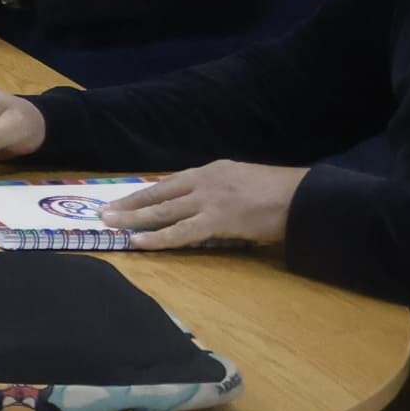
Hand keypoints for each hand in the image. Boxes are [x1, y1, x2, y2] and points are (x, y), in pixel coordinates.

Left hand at [105, 162, 305, 250]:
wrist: (305, 197)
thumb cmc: (281, 193)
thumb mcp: (244, 182)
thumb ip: (222, 191)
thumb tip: (204, 206)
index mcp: (213, 170)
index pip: (170, 182)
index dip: (146, 193)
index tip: (126, 199)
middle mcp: (205, 180)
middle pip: (159, 193)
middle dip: (130, 203)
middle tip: (104, 210)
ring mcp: (209, 200)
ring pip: (162, 210)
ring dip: (133, 218)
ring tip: (109, 224)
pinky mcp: (217, 220)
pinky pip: (180, 232)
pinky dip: (156, 237)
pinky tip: (136, 240)